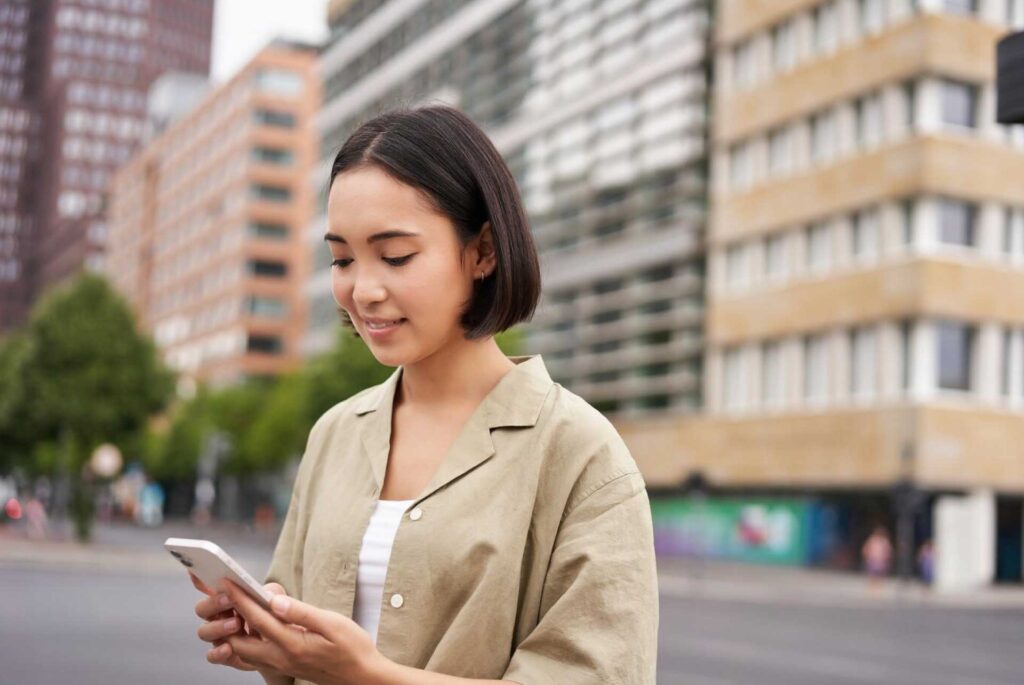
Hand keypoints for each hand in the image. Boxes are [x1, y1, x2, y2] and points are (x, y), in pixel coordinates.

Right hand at [190, 572, 290, 677]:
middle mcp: (218, 616)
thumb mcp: (275, 598)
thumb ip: (269, 591)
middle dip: (213, 603)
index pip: (208, 586)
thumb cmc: (276, 615)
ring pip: (204, 631)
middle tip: (229, 599)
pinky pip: (212, 655)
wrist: (283, 642)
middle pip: (202, 608)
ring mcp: (220, 636)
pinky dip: (218, 652)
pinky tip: (228, 647)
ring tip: (236, 623)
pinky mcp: (226, 655)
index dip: (199, 578)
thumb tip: (259, 591)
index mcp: (227, 598)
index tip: (195, 571)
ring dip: (217, 627)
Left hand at [220, 578, 387, 684]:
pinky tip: (252, 627)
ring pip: (244, 651)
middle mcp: (281, 658)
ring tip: (234, 608)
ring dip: (234, 631)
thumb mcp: (332, 624)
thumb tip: (275, 601)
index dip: (241, 599)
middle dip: (227, 618)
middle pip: (240, 641)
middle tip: (224, 596)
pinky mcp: (284, 666)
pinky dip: (245, 640)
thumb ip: (302, 613)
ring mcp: (281, 665)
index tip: (229, 583)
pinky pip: (255, 656)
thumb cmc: (352, 648)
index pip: (258, 619)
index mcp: (292, 644)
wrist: (361, 677)